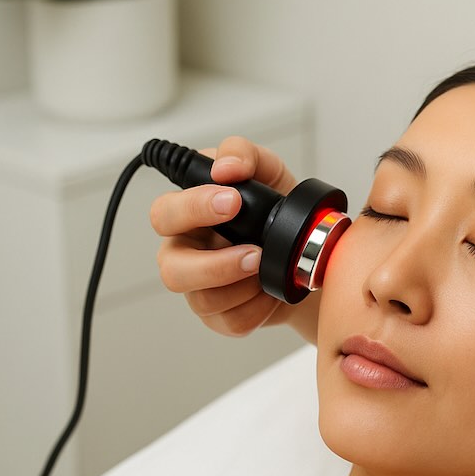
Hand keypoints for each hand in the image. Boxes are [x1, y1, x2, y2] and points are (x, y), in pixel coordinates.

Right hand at [149, 136, 297, 336]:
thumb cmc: (276, 212)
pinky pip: (230, 321)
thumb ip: (245, 155)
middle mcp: (186, 252)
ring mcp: (201, 288)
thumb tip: (226, 166)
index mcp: (188, 216)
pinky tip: (271, 291)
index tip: (233, 201)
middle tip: (254, 251)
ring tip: (266, 268)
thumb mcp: (268, 172)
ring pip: (201, 298)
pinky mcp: (220, 317)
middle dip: (213, 262)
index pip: (165, 212)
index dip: (193, 208)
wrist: (309, 254)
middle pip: (170, 266)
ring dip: (241, 285)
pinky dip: (257, 307)